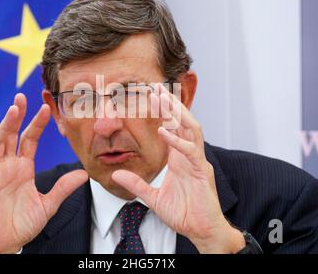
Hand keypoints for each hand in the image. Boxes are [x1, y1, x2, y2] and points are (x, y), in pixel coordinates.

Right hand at [0, 93, 87, 252]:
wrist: (8, 241)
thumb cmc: (25, 223)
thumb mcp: (49, 204)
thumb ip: (64, 188)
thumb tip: (85, 173)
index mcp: (24, 166)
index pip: (30, 138)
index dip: (37, 123)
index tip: (47, 108)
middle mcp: (9, 165)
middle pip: (12, 134)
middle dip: (16, 115)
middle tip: (21, 97)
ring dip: (4, 126)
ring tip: (13, 110)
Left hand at [111, 84, 243, 252]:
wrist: (201, 230)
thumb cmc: (183, 214)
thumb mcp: (153, 198)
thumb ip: (136, 184)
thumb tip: (116, 174)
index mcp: (179, 158)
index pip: (172, 128)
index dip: (162, 112)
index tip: (150, 97)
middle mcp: (189, 155)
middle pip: (182, 122)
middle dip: (170, 104)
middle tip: (156, 87)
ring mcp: (197, 161)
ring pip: (191, 129)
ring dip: (177, 113)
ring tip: (163, 99)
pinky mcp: (201, 171)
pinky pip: (191, 151)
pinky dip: (178, 141)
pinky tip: (164, 131)